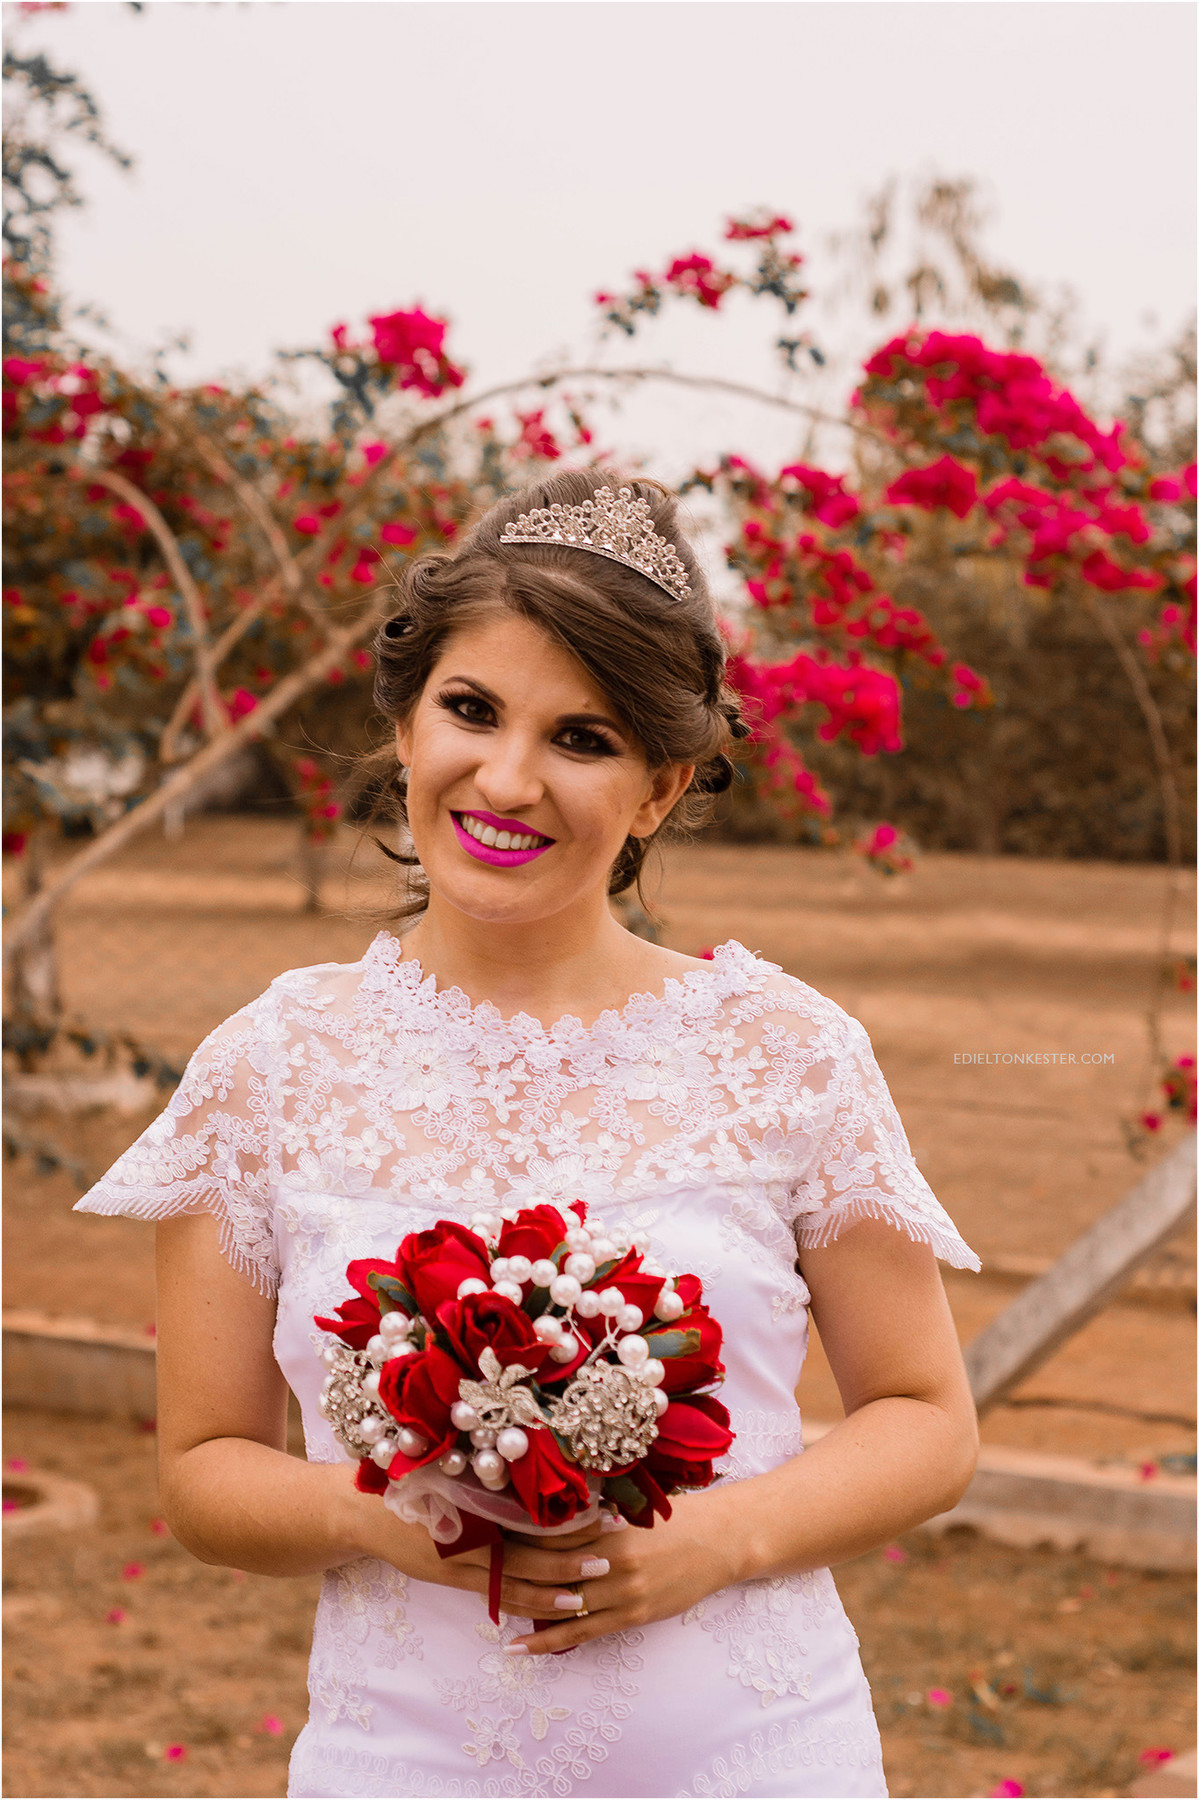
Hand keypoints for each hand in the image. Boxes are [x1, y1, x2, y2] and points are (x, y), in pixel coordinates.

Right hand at [352, 1473, 612, 1620]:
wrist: (366, 1512)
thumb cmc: (413, 1482)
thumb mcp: (453, 1472)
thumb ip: (494, 1481)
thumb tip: (541, 1476)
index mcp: (479, 1504)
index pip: (533, 1518)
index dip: (568, 1522)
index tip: (602, 1517)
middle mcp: (474, 1537)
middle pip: (531, 1556)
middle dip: (570, 1562)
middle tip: (608, 1562)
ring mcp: (462, 1564)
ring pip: (515, 1586)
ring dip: (551, 1595)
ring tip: (584, 1598)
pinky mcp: (453, 1580)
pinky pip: (495, 1597)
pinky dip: (520, 1607)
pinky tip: (541, 1613)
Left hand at [503, 1488, 744, 1654]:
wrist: (720, 1543)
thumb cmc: (678, 1519)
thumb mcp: (636, 1509)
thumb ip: (598, 1516)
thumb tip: (557, 1514)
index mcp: (611, 1527)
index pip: (554, 1533)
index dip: (521, 1535)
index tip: (490, 1533)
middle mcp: (613, 1560)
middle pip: (551, 1567)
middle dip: (515, 1569)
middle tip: (479, 1567)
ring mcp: (622, 1592)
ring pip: (561, 1603)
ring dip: (524, 1605)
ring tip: (488, 1608)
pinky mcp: (631, 1616)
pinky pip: (582, 1633)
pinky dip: (548, 1640)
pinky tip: (520, 1645)